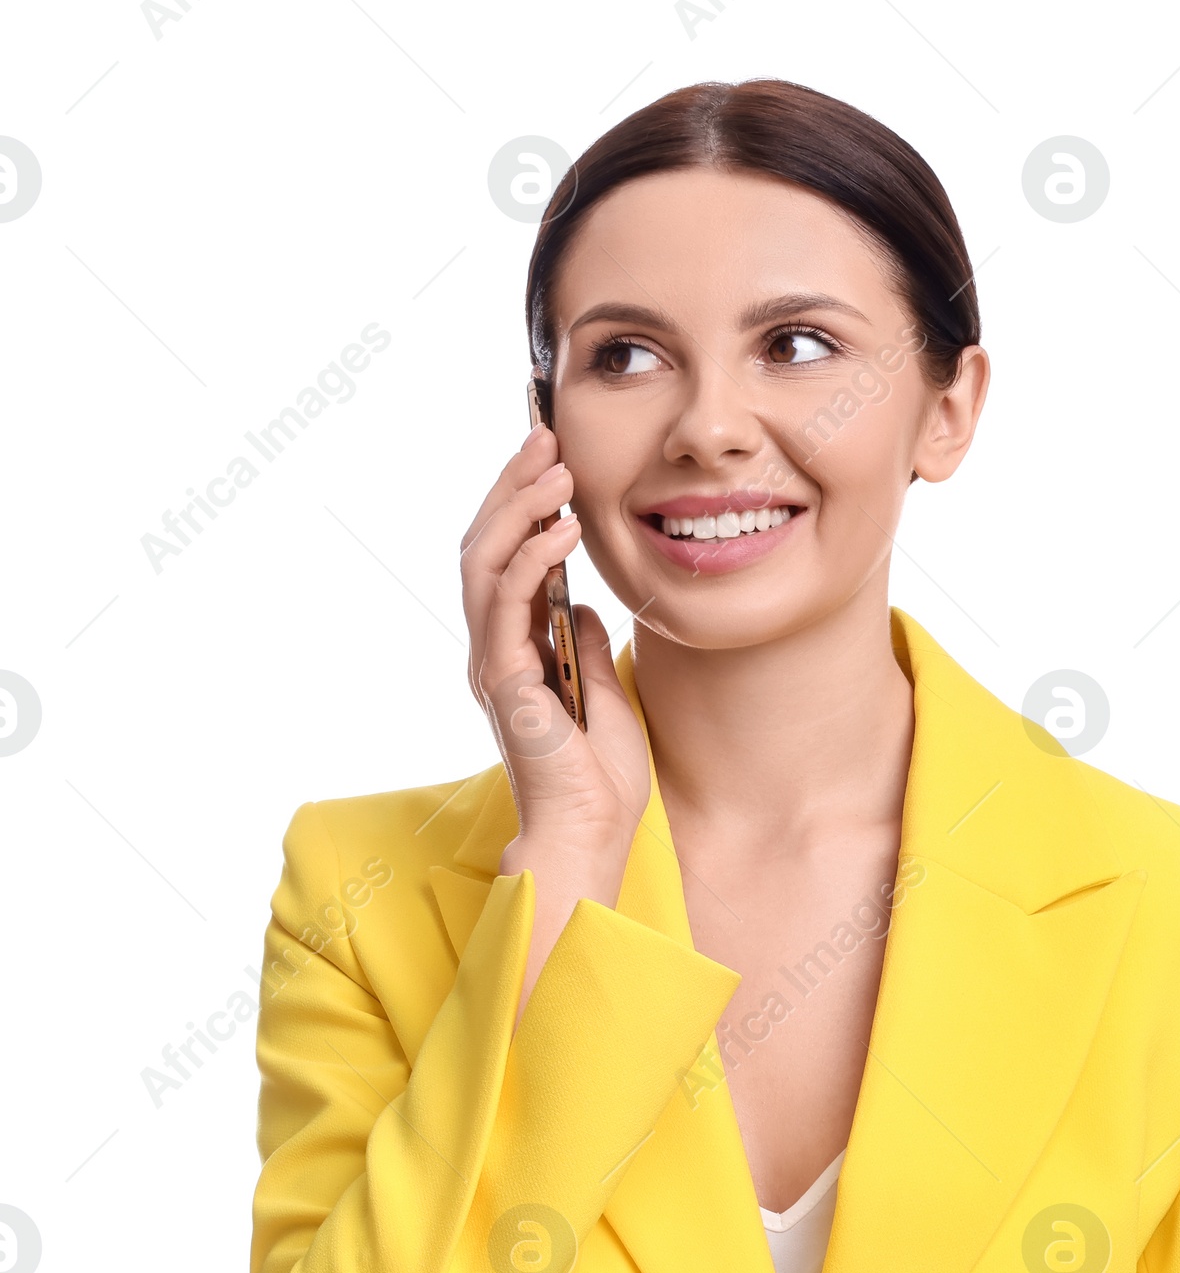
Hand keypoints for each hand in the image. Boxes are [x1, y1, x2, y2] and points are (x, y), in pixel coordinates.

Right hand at [460, 427, 649, 881]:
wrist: (589, 836)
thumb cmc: (597, 781)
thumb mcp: (602, 695)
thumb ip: (584, 648)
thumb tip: (585, 606)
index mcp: (513, 652)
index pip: (504, 559)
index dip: (520, 503)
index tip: (550, 455)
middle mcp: (492, 652)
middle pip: (483, 547)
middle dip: (512, 485)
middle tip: (544, 436)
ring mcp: (493, 665)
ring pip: (484, 563)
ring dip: (518, 507)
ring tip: (554, 466)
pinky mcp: (504, 681)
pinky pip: (506, 603)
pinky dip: (531, 557)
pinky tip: (562, 526)